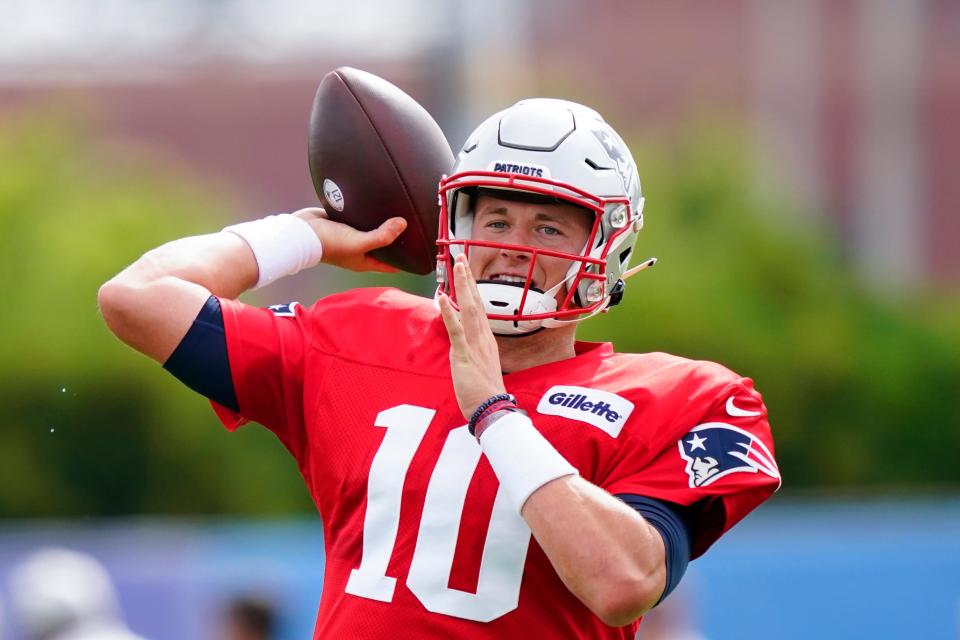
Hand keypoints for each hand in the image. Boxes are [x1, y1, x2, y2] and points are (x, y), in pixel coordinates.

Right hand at [293, 207, 405, 272]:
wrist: (300, 231)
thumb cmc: (328, 243)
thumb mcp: (358, 242)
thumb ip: (381, 236)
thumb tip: (402, 225)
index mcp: (365, 261)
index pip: (391, 264)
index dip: (406, 261)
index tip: (421, 253)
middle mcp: (360, 249)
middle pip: (384, 245)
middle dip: (397, 239)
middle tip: (415, 228)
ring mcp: (352, 235)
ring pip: (372, 229)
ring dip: (382, 223)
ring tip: (400, 212)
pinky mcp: (344, 222)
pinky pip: (361, 217)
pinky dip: (369, 212)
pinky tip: (378, 203)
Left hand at [438, 254, 506, 419]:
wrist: (493, 409)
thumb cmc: (485, 393)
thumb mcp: (480, 368)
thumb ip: (473, 353)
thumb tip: (465, 346)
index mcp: (486, 340)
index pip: (479, 308)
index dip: (472, 288)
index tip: (467, 271)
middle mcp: (483, 337)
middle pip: (476, 301)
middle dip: (468, 278)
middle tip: (462, 256)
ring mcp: (475, 344)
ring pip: (469, 308)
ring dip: (462, 286)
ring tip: (457, 266)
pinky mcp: (464, 355)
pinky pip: (456, 330)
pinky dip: (449, 312)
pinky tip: (442, 297)